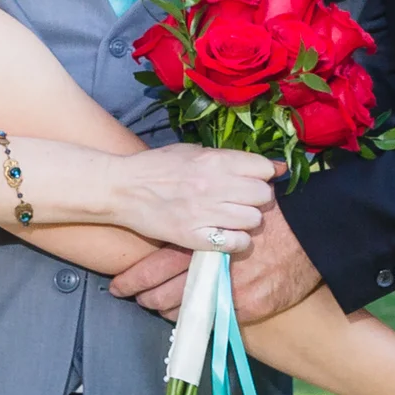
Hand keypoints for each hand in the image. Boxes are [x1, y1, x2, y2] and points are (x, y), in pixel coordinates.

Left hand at [111, 197, 323, 315]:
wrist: (314, 233)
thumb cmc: (271, 211)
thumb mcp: (232, 200)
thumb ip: (204, 211)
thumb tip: (179, 210)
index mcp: (203, 239)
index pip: (157, 262)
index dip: (135, 276)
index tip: (118, 284)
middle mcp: (211, 267)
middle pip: (165, 290)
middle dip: (143, 297)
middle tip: (130, 299)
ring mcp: (230, 290)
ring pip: (187, 308)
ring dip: (167, 309)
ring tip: (153, 307)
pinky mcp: (250, 306)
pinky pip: (215, 319)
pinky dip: (198, 318)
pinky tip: (187, 317)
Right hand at [112, 144, 275, 254]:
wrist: (121, 188)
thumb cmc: (157, 167)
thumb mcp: (192, 152)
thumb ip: (228, 158)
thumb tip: (272, 166)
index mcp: (214, 160)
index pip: (264, 169)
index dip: (263, 175)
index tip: (254, 180)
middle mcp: (213, 185)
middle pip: (263, 196)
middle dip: (258, 198)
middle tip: (243, 201)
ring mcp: (204, 213)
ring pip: (254, 220)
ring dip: (247, 220)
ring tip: (232, 218)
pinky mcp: (193, 236)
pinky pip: (235, 243)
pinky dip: (236, 241)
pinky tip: (226, 235)